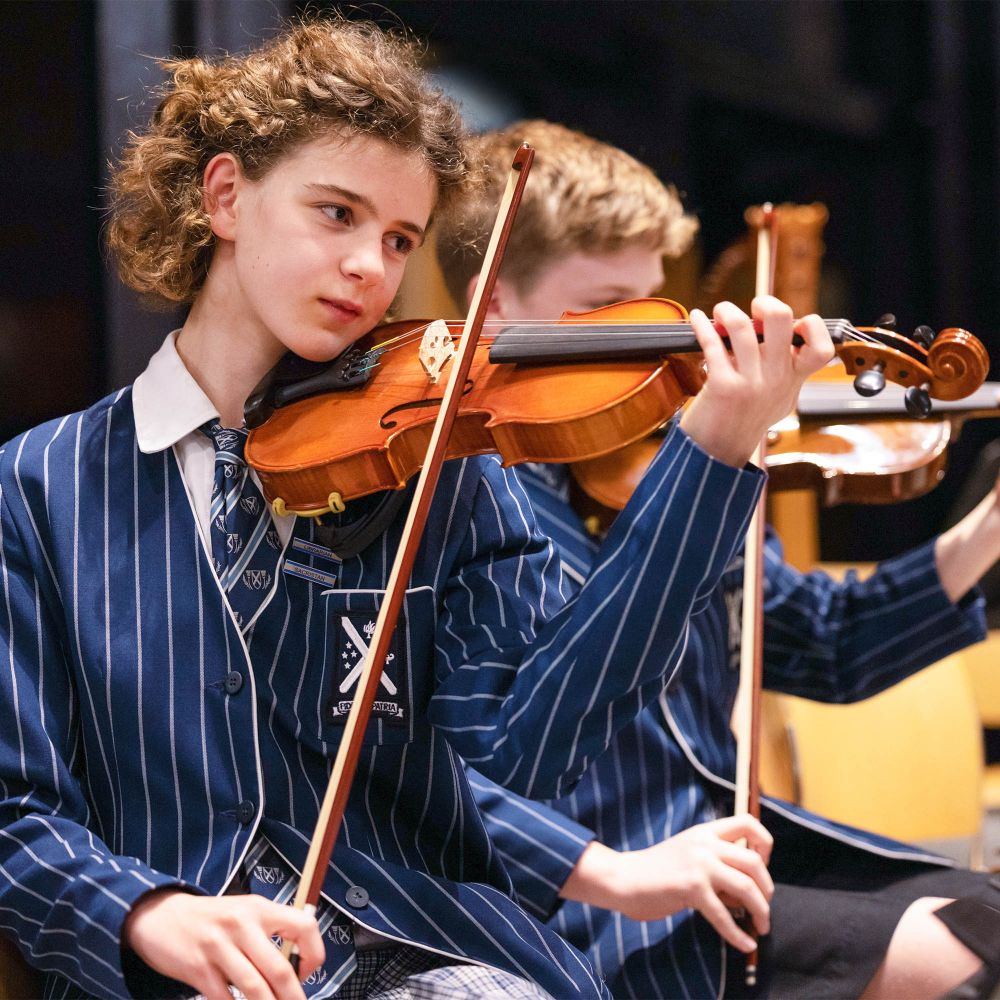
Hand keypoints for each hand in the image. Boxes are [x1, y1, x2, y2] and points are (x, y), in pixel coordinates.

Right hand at [123, 889, 325, 999]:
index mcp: (260, 908)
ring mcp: (218, 947)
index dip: (313, 954)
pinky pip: (225, 998)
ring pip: (254, 988)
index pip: (304, 926)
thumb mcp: (244, 912)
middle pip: (279, 969)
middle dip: (293, 997)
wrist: (161, 917)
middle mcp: (242, 925)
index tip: (308, 973)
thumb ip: (269, 932)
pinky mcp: (198, 969)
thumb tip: (297, 965)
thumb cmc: (211, 919)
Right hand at [560, 815, 773, 952]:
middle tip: (764, 907)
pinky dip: (738, 934)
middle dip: (767, 889)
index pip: (748, 822)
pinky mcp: (692, 888)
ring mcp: (699, 864)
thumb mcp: (689, 853)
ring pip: (746, 887)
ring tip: (761, 926)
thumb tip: (748, 889)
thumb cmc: (657, 870)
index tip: (763, 865)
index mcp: (706, 831)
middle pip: (754, 862)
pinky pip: (724, 915)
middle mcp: (705, 843)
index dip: (765, 844)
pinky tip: (745, 944)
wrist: (624, 877)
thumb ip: (715, 860)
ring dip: (761, 911)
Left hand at [680, 296, 833, 466]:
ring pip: (741, 326)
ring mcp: (750, 383)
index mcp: (793, 380)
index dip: (811, 326)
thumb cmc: (744, 420)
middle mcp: (776, 380)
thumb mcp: (778, 398)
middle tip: (752, 308)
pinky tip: (695, 318)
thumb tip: (786, 331)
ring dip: (726, 310)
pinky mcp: (722, 386)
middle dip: (765, 302)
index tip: (792, 323)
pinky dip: (701, 325)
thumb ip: (785, 369)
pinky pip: (712, 343)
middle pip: (781, 318)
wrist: (718, 453)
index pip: (821, 347)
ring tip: (719, 311)